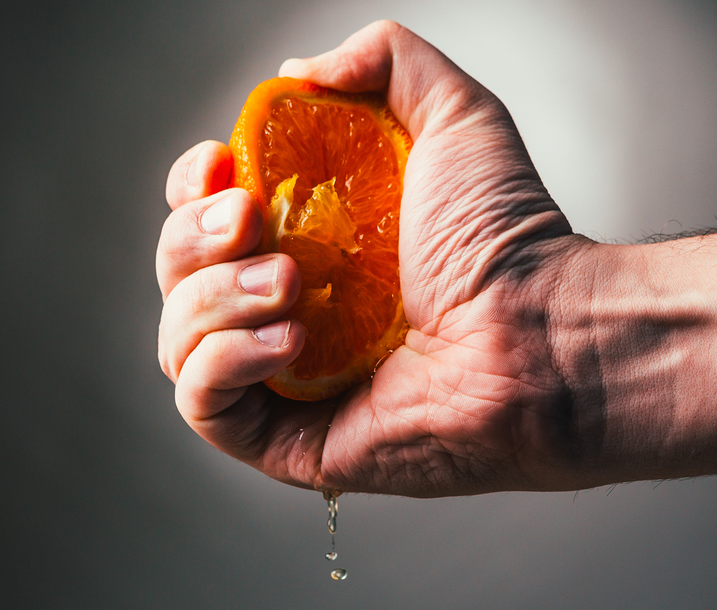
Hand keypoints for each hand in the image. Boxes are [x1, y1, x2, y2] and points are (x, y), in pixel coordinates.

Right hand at [157, 20, 593, 496]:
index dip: (195, 188)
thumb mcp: (454, 115)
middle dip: (194, 239)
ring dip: (214, 298)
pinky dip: (221, 363)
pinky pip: (202, 407)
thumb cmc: (509, 238)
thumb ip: (385, 59)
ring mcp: (285, 379)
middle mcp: (287, 308)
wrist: (539, 331)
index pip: (203, 216)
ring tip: (290, 284)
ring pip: (177, 339)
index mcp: (309, 241)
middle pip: (177, 271)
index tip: (227, 168)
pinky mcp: (288, 442)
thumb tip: (300, 73)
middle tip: (253, 221)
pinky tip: (287, 340)